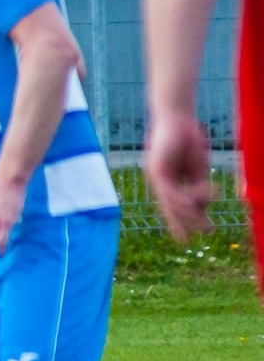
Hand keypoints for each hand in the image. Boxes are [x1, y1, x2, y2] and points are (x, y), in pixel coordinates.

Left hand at [145, 108, 213, 242]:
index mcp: (169, 179)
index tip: (189, 236)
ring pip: (170, 201)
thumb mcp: (196, 167)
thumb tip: (204, 206)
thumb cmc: (187, 139)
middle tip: (185, 242)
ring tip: (204, 227)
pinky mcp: (156, 168)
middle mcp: (159, 180)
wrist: (177, 117)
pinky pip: (169, 190)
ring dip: (188, 215)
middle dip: (178, 224)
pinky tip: (194, 207)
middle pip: (168, 207)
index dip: (180, 220)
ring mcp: (155, 174)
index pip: (173, 204)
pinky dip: (182, 200)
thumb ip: (197, 186)